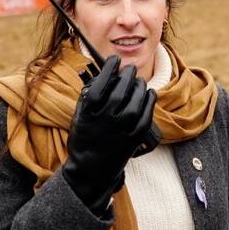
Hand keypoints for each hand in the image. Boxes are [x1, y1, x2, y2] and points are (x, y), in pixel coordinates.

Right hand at [61, 56, 156, 214]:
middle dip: (127, 74)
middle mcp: (106, 120)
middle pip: (121, 90)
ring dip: (139, 85)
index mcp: (89, 113)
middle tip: (129, 69)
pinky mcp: (135, 138)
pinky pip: (146, 114)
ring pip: (136, 100)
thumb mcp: (79, 116)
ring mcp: (122, 130)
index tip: (114, 60)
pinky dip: (149, 100)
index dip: (109, 68)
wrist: (91, 169)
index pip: (101, 83)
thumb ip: (89, 96)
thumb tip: (105, 73)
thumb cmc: (84, 138)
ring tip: (138, 81)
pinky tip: (149, 93)